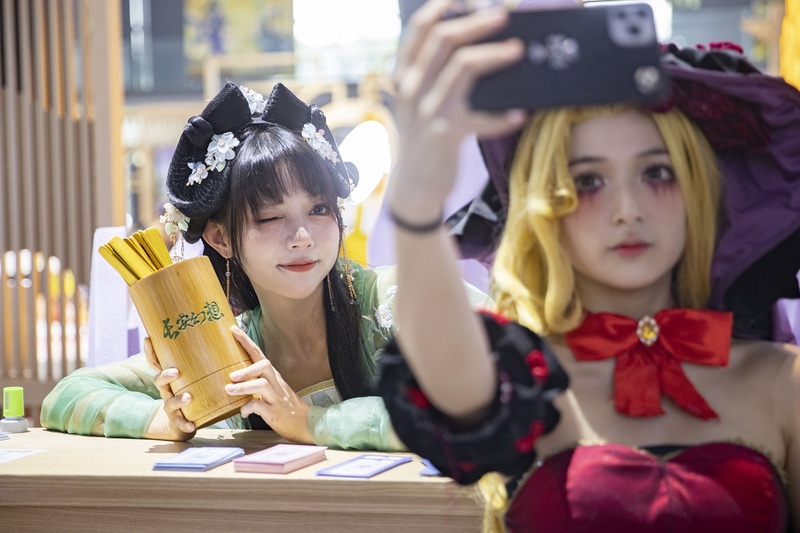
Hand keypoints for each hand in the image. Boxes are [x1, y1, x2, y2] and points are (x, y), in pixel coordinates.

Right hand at [143, 337, 195, 440]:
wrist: (184, 421)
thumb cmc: (192, 390)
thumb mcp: (193, 374)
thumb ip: (202, 359)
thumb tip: (221, 333)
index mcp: (170, 377)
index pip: (157, 363)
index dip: (151, 352)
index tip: (148, 339)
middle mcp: (167, 390)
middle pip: (159, 381)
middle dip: (165, 375)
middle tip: (175, 372)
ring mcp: (171, 406)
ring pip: (169, 402)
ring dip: (178, 400)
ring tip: (188, 397)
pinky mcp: (178, 420)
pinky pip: (180, 423)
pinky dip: (185, 424)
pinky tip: (191, 426)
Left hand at [225, 326, 312, 443]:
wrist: (305, 423)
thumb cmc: (284, 406)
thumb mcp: (272, 390)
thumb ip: (255, 383)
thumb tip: (232, 380)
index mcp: (273, 376)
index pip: (259, 354)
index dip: (246, 342)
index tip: (233, 329)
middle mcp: (276, 383)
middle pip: (264, 366)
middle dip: (246, 369)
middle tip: (231, 376)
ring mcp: (276, 397)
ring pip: (261, 385)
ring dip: (244, 387)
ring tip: (229, 390)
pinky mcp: (275, 412)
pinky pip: (260, 406)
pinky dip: (248, 408)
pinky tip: (243, 412)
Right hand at [390, 0, 525, 215]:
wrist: (414, 187)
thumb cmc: (423, 140)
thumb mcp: (415, 103)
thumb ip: (429, 75)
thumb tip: (470, 44)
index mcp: (404, 76)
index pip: (418, 29)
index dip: (442, 6)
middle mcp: (411, 89)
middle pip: (443, 38)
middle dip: (477, 22)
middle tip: (503, 15)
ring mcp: (428, 111)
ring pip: (463, 66)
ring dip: (494, 54)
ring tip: (517, 49)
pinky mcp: (446, 135)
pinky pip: (482, 118)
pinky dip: (503, 116)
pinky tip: (519, 114)